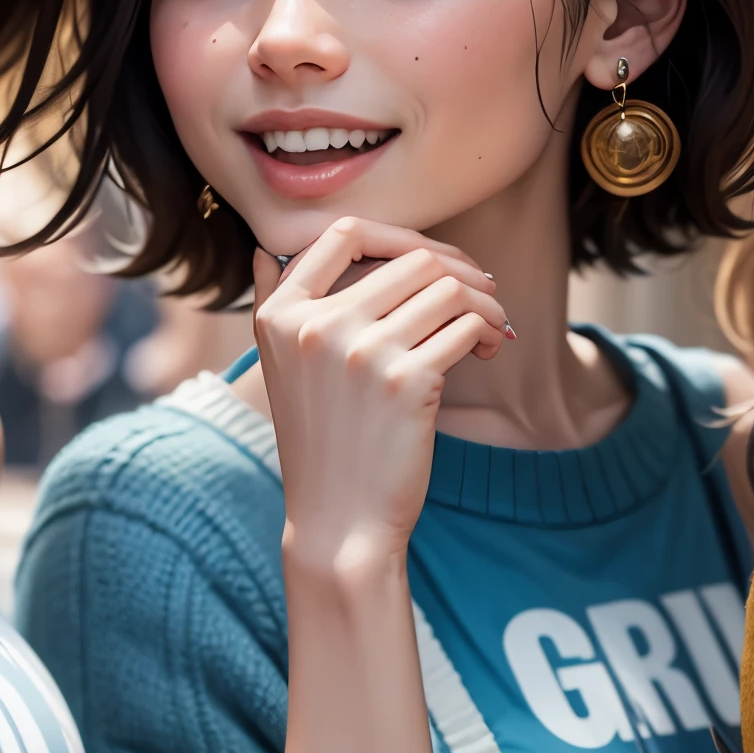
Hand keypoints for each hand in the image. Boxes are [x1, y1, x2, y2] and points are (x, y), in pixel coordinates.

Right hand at [253, 219, 508, 577]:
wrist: (338, 520)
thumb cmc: (319, 441)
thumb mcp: (278, 368)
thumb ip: (270, 302)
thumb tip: (264, 248)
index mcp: (280, 315)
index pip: (343, 232)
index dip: (397, 235)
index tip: (428, 259)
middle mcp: (315, 326)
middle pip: (411, 258)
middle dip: (459, 269)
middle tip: (481, 293)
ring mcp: (360, 351)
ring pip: (448, 287)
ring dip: (483, 300)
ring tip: (489, 326)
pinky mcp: (406, 381)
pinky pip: (467, 325)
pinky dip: (489, 330)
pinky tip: (488, 349)